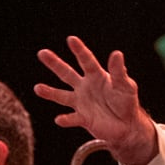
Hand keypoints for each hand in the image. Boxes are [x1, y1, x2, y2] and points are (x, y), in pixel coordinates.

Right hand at [34, 37, 159, 164]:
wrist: (127, 125)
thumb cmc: (126, 101)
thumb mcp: (125, 85)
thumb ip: (119, 72)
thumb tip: (117, 53)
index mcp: (96, 76)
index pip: (86, 60)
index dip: (79, 50)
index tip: (71, 39)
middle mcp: (85, 87)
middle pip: (67, 73)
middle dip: (55, 63)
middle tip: (42, 53)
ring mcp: (81, 102)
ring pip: (62, 96)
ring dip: (50, 92)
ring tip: (37, 88)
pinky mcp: (83, 119)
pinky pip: (72, 119)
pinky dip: (65, 120)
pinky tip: (59, 119)